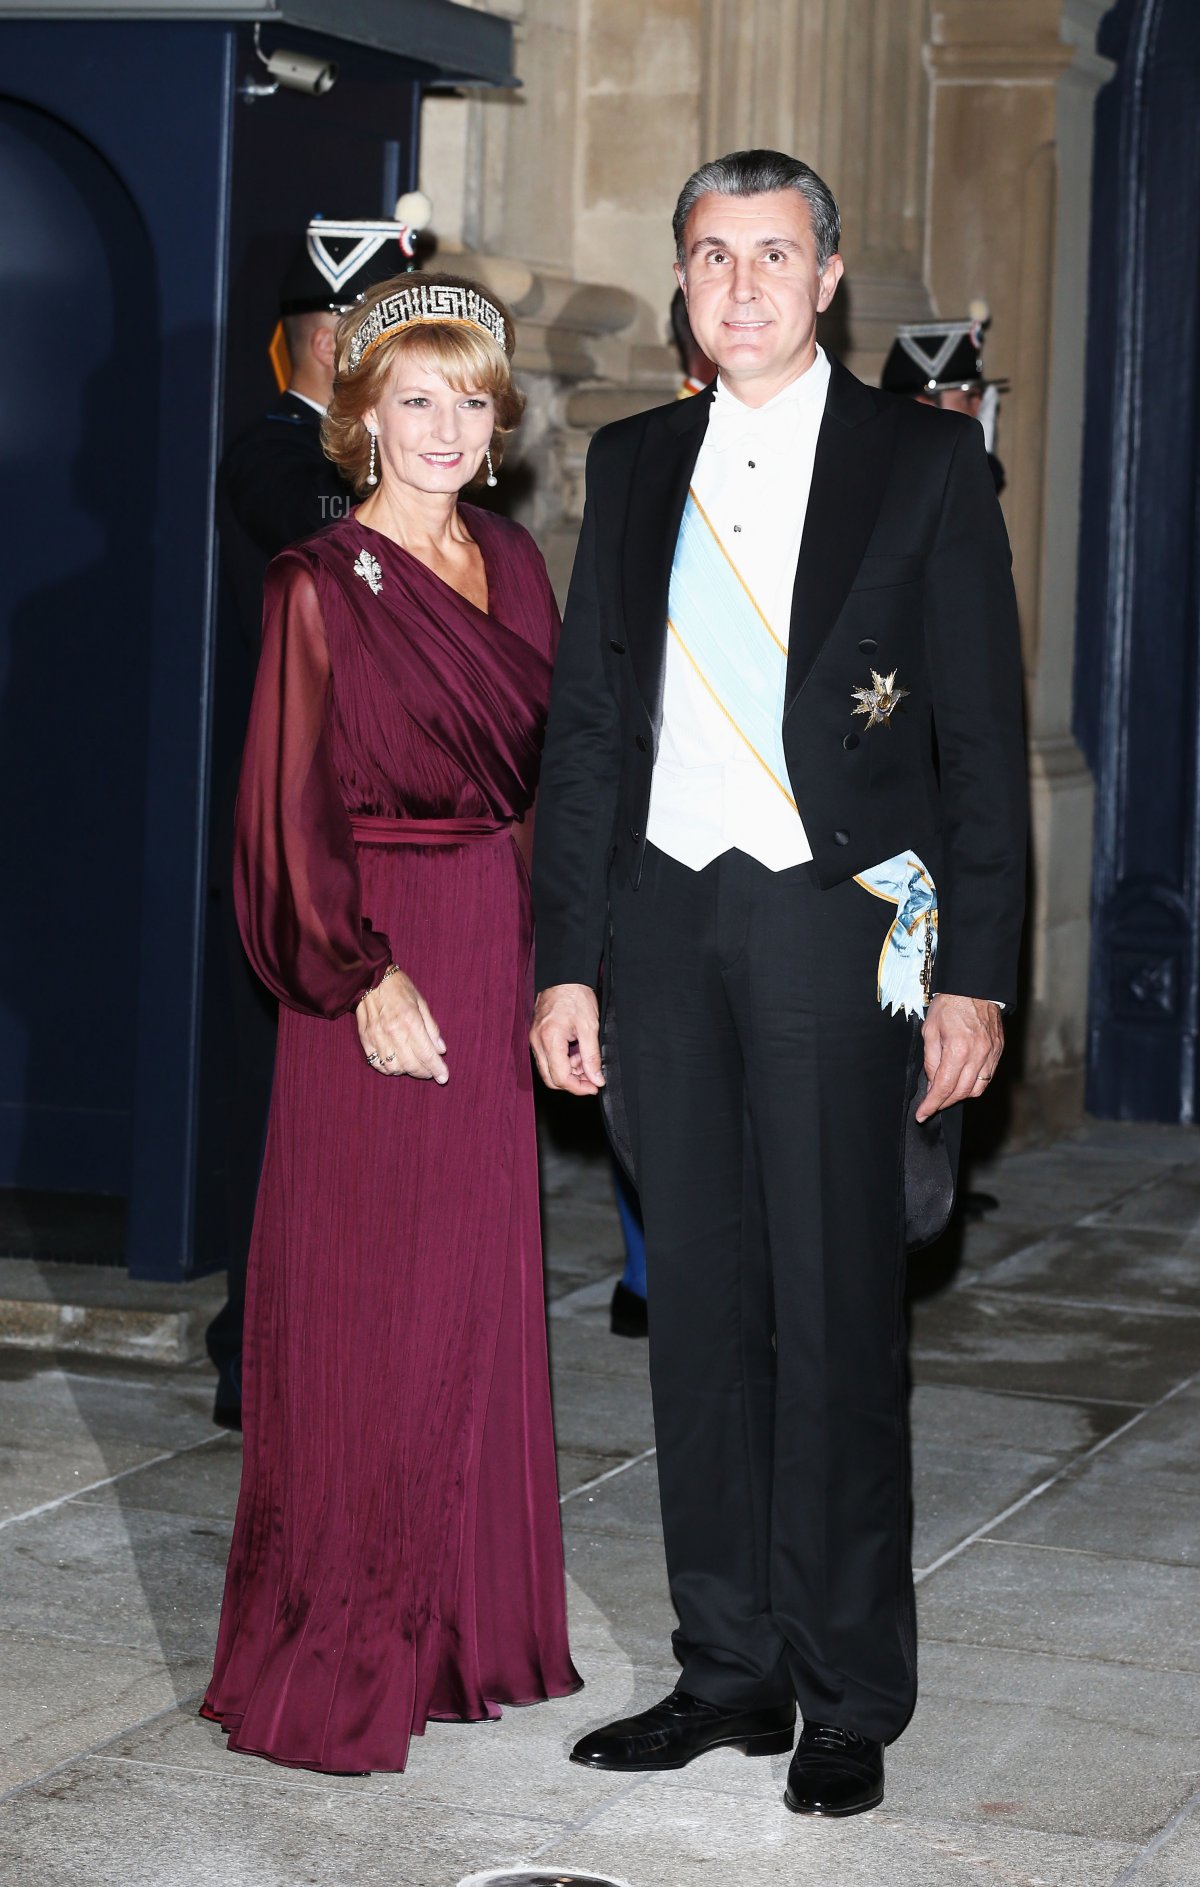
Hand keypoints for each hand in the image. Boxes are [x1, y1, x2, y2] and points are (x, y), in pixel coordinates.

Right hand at [356, 969, 447, 1083]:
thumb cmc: (399, 988)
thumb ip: (432, 1028)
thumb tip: (441, 1049)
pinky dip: (388, 1068)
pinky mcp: (365, 1039)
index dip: (437, 1068)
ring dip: (406, 1071)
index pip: (426, 1053)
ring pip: (393, 1068)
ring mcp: (377, 1037)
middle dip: (423, 1073)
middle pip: (411, 1065)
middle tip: (430, 1072)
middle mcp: (393, 1032)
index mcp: (410, 1021)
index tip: (444, 1077)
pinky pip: (376, 1063)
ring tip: (413, 1066)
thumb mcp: (421, 1002)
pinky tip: (396, 1063)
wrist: (370, 978)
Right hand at [530, 983, 603, 1095]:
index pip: (560, 1078)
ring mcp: (534, 1040)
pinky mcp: (537, 1037)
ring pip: (549, 1070)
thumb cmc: (576, 997)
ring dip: (568, 1072)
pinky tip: (576, 1053)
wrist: (563, 977)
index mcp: (550, 1040)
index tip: (594, 1087)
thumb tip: (596, 1079)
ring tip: (586, 1060)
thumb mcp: (589, 1027)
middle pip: (551, 1079)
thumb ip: (592, 1056)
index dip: (578, 1087)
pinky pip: (547, 1059)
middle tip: (592, 1078)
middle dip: (573, 1082)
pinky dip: (562, 1062)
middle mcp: (537, 1043)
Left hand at [916, 994, 1003, 1120]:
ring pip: (977, 1089)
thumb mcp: (930, 1030)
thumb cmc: (949, 1005)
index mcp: (958, 1049)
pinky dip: (974, 1085)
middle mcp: (978, 1055)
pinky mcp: (999, 1052)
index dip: (932, 1104)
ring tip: (946, 1094)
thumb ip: (931, 1060)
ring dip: (960, 1096)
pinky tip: (962, 1082)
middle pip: (961, 1092)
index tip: (922, 1114)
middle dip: (944, 1103)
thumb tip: (932, 1082)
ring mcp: (991, 1054)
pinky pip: (987, 1078)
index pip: (943, 1087)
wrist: (974, 987)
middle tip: (931, 1105)